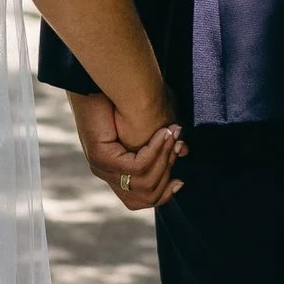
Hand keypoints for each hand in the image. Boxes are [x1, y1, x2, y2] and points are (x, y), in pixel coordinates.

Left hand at [70, 92, 185, 209]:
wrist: (99, 82)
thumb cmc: (124, 99)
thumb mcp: (149, 127)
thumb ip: (164, 144)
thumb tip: (184, 152)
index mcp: (114, 170)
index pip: (139, 201)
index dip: (162, 195)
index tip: (180, 180)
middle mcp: (105, 173)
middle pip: (144, 198)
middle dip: (167, 172)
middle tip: (178, 145)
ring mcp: (101, 167)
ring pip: (144, 182)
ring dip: (164, 158)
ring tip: (173, 134)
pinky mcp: (100, 158)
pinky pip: (136, 166)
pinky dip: (155, 151)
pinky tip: (163, 133)